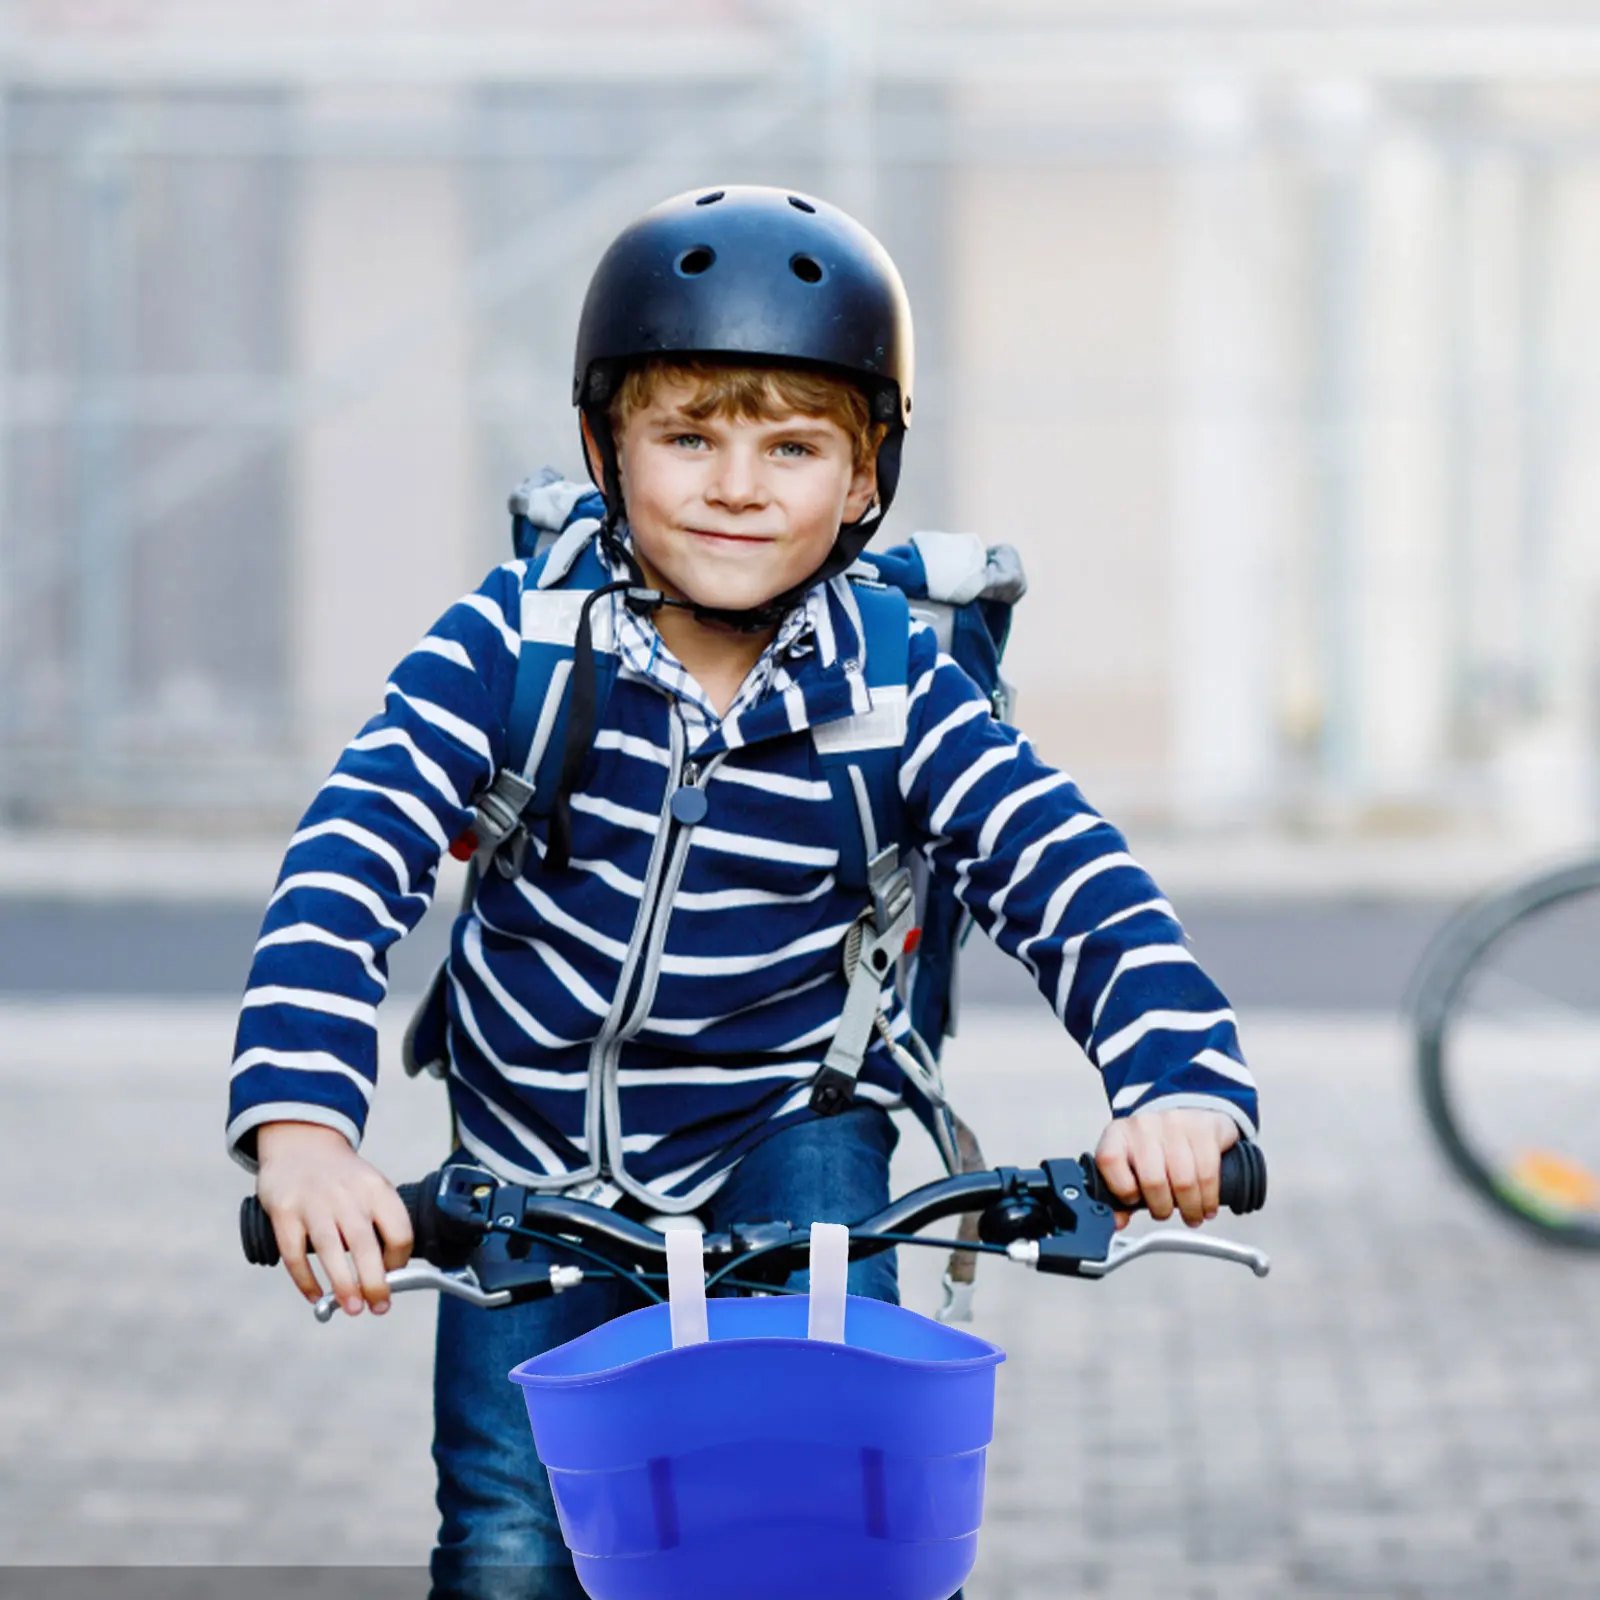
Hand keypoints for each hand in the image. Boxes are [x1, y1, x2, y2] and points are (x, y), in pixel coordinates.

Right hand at [255, 1121, 413, 1316]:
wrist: (301, 1142)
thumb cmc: (342, 1177)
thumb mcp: (370, 1186)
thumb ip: (380, 1221)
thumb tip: (390, 1272)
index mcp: (376, 1189)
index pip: (399, 1230)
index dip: (400, 1259)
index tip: (394, 1275)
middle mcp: (347, 1195)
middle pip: (366, 1245)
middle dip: (375, 1283)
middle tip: (379, 1307)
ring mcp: (313, 1203)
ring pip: (330, 1250)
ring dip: (343, 1285)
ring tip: (352, 1309)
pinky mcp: (284, 1212)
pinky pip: (294, 1253)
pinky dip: (305, 1280)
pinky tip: (315, 1297)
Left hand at [1094, 1109, 1239, 1230]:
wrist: (1186, 1122)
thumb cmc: (1154, 1150)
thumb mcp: (1130, 1168)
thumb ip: (1118, 1196)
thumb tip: (1114, 1221)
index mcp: (1118, 1134)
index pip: (1109, 1160)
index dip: (1122, 1190)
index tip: (1134, 1201)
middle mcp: (1144, 1125)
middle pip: (1152, 1179)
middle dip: (1161, 1208)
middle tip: (1166, 1213)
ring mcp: (1174, 1123)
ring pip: (1183, 1181)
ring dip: (1190, 1208)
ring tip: (1191, 1214)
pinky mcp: (1203, 1128)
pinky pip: (1208, 1173)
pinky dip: (1208, 1198)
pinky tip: (1206, 1205)